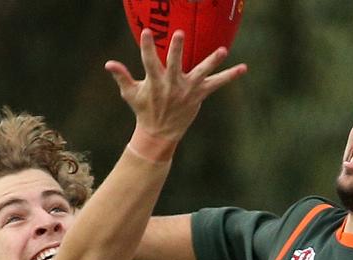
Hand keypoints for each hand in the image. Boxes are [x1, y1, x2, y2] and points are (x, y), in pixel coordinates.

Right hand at [105, 29, 246, 146]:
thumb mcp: (131, 94)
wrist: (159, 134)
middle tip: (179, 33)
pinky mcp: (199, 95)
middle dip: (176, 49)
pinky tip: (243, 68)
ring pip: (200, 72)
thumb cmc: (144, 111)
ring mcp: (187, 90)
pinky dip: (230, 76)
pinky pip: (217, 84)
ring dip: (212, 61)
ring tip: (222, 51)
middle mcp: (172, 85)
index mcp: (155, 82)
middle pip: (174, 63)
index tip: (146, 32)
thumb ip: (122, 77)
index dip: (146, 47)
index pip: (148, 61)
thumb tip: (108, 64)